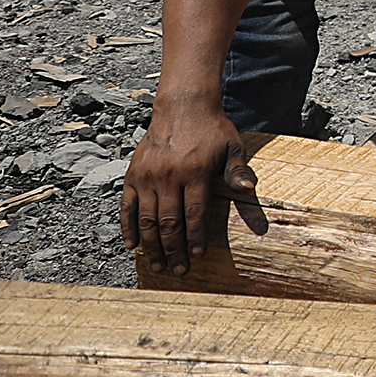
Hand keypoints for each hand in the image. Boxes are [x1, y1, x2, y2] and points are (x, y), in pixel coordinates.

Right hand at [122, 102, 255, 274]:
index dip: (196, 236)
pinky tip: (132, 246)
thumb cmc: (212, 129)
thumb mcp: (232, 147)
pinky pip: (127, 207)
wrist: (183, 106)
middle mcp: (168, 176)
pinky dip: (129, 227)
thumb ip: (238, 171)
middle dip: (174, 249)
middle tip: (178, 271)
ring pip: (147, 219)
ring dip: (152, 246)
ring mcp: (147, 176)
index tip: (198, 255)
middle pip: (169, 222)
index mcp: (195, 172)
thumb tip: (248, 189)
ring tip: (158, 265)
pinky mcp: (133, 175)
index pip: (195, 212)